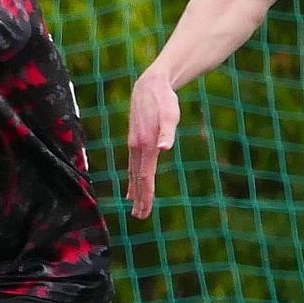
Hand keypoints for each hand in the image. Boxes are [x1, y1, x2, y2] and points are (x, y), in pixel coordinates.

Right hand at [124, 72, 179, 219]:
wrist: (149, 86)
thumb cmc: (164, 101)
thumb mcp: (171, 115)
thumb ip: (168, 132)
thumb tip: (164, 148)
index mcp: (146, 145)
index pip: (145, 176)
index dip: (146, 195)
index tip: (144, 211)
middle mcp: (136, 147)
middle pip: (138, 179)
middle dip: (139, 199)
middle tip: (140, 217)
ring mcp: (133, 145)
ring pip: (134, 173)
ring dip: (135, 191)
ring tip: (135, 208)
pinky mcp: (135, 141)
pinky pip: (133, 165)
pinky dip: (133, 179)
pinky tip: (133, 186)